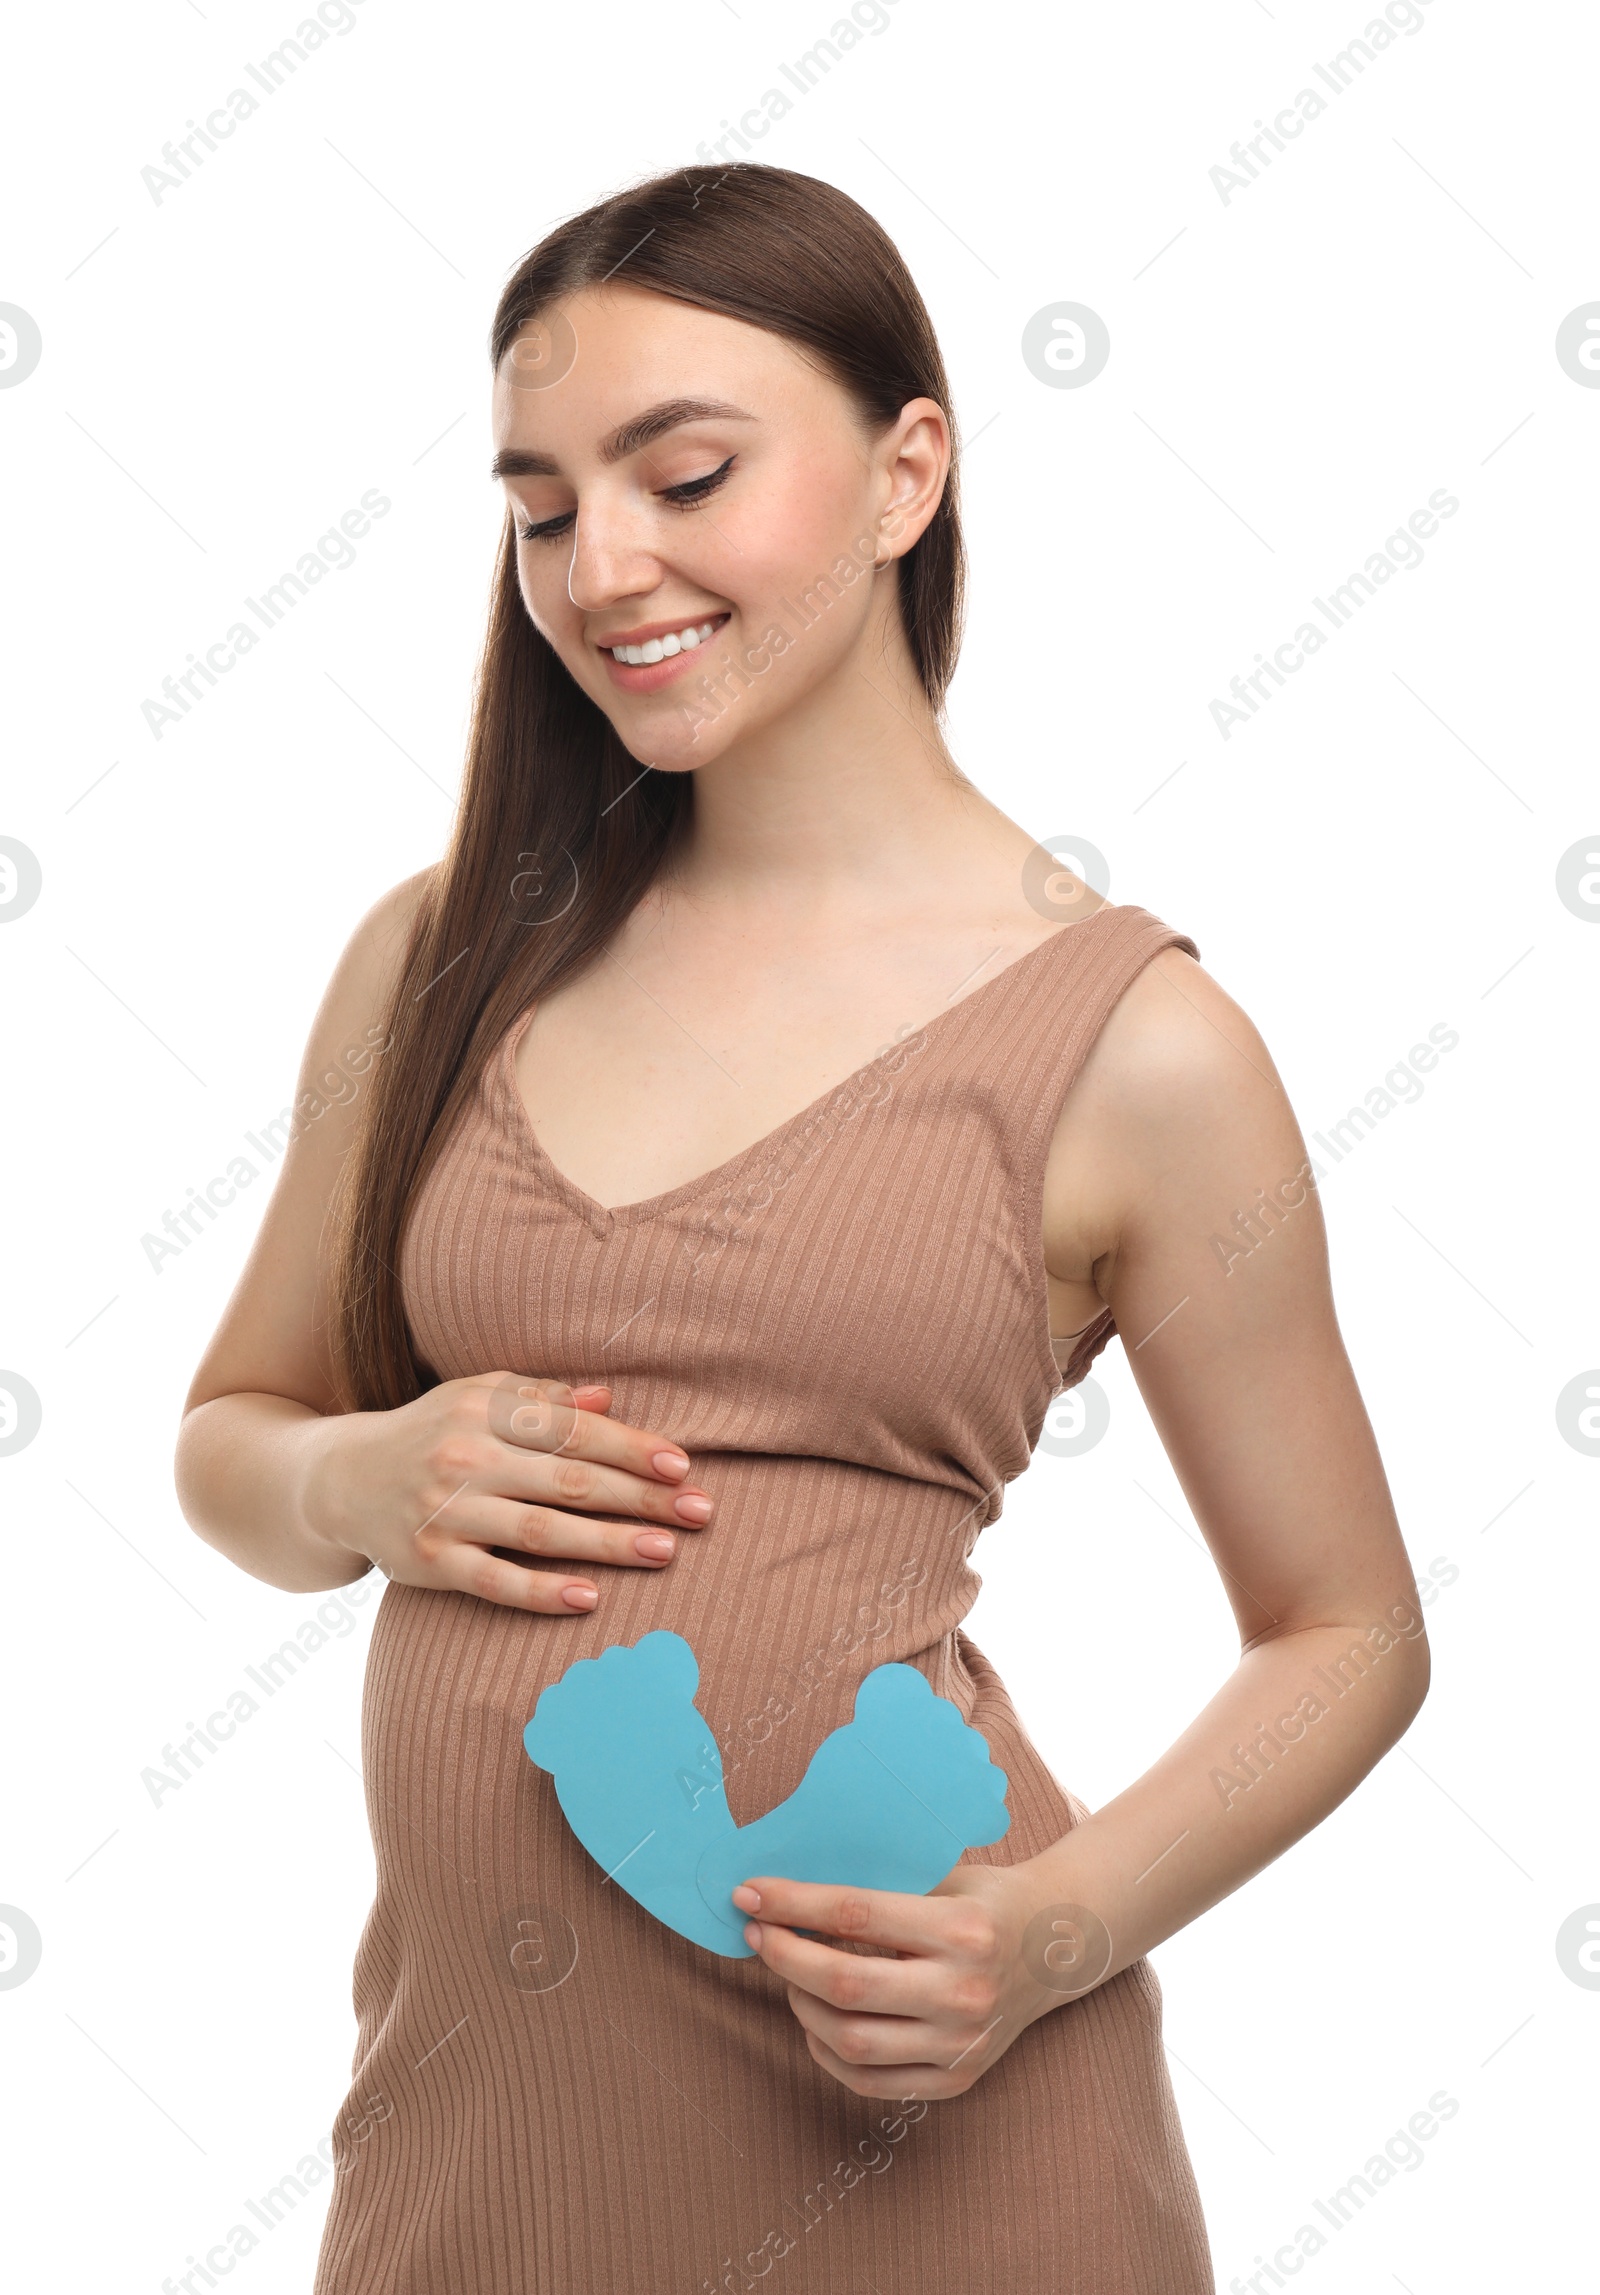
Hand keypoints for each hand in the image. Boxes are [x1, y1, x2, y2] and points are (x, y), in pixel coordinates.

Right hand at [301, 1372, 713, 1612]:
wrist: (343, 1479)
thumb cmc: (434, 1431)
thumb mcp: (480, 1398)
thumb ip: (542, 1398)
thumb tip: (608, 1398)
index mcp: (486, 1410)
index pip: (574, 1430)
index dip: (632, 1447)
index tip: (682, 1466)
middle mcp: (466, 1457)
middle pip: (570, 1481)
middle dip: (640, 1497)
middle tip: (699, 1513)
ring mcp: (447, 1512)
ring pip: (540, 1531)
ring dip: (608, 1543)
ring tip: (664, 1551)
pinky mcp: (429, 1564)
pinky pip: (496, 1581)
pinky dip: (543, 1592)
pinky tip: (591, 1597)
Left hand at [731, 1860, 1063, 2098]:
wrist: (1056, 1948)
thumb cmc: (985, 1901)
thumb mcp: (941, 1877)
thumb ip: (876, 1890)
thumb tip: (787, 1894)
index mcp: (962, 1929)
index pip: (854, 1914)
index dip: (792, 1904)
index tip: (749, 1894)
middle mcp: (965, 1992)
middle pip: (846, 1985)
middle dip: (785, 1957)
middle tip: (757, 1935)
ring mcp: (963, 2044)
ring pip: (851, 2041)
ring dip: (801, 2005)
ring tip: (789, 1974)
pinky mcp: (958, 2079)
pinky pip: (871, 2081)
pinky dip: (828, 2053)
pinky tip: (815, 2019)